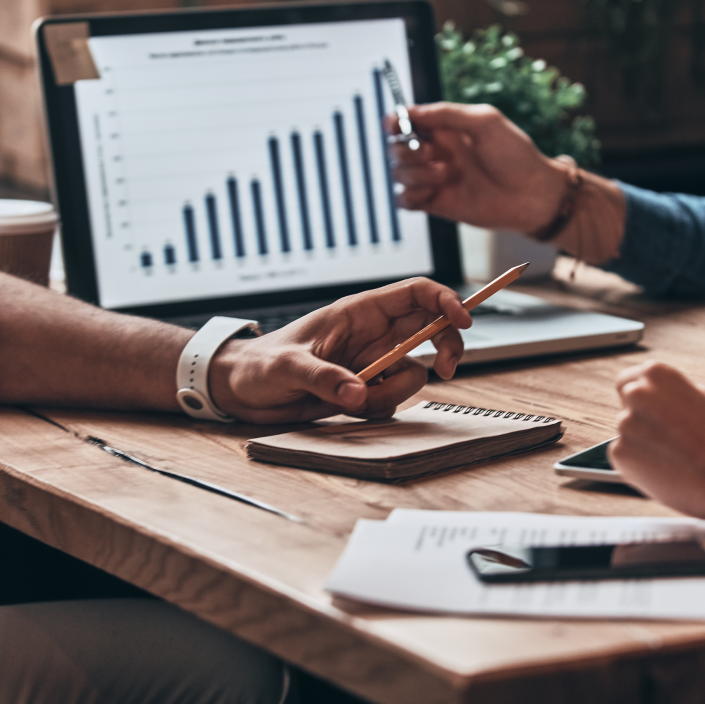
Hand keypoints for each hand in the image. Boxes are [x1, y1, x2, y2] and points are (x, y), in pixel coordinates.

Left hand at [207, 278, 471, 422]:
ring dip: (392, 393)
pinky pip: (392, 400)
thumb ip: (323, 378)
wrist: (241, 391)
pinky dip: (377, 409)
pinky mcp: (365, 390)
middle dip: (446, 347)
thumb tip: (356, 394)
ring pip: (412, 373)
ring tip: (351, 400)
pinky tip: (345, 409)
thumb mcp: (286, 367)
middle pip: (431, 330)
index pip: (415, 294)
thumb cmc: (258, 365)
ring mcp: (371, 363)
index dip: (446, 301)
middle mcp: (371, 335)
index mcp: (357, 313)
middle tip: (446, 369)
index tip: (463, 320)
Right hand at [387, 103, 569, 233]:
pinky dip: (409, 196)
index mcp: (446, 129)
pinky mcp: (436, 203)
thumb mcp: (485, 121)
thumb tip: (413, 111)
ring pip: (399, 173)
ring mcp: (434, 179)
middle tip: (432, 153)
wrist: (531, 195)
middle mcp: (437, 153)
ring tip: (444, 175)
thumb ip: (447, 113)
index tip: (396, 125)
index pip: (406, 121)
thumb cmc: (516, 156)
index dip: (395, 121)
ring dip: (414, 173)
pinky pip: (404, 200)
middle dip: (406, 150)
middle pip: (396, 147)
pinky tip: (429, 193)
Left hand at [609, 362, 704, 519]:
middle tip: (663, 435)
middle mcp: (636, 393)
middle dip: (640, 418)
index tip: (647, 409)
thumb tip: (662, 395)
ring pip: (627, 431)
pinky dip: (637, 461)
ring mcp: (624, 422)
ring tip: (670, 455)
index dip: (640, 398)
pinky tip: (661, 467)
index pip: (628, 380)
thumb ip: (675, 392)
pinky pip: (624, 455)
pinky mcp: (619, 451)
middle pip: (626, 404)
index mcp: (656, 374)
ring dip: (641, 441)